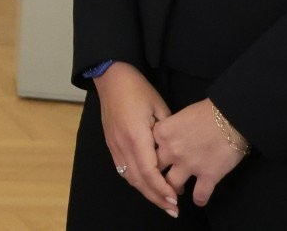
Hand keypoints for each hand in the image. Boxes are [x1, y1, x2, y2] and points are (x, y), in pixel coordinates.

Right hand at [93, 64, 177, 215]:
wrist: (111, 77)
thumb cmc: (138, 89)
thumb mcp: (160, 107)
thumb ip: (167, 133)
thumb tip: (175, 154)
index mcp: (136, 135)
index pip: (149, 171)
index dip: (162, 188)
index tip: (176, 199)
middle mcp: (123, 144)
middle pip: (139, 180)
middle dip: (156, 197)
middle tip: (172, 210)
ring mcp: (114, 145)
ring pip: (129, 177)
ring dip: (146, 192)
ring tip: (162, 202)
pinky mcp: (110, 143)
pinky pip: (122, 169)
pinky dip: (135, 181)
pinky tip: (146, 185)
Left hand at [153, 99, 246, 207]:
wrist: (231, 116)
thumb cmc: (206, 111)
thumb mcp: (179, 115)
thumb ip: (169, 130)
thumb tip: (166, 140)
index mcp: (162, 133)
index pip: (145, 150)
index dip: (147, 157)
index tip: (150, 161)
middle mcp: (171, 151)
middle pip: (155, 170)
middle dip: (156, 177)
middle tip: (160, 181)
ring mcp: (189, 165)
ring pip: (173, 186)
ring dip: (174, 190)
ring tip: (178, 192)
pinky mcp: (209, 175)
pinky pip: (200, 196)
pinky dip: (199, 200)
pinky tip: (199, 200)